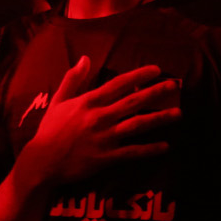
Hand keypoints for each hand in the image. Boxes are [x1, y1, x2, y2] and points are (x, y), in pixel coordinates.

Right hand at [15, 57, 177, 191]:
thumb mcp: (57, 101)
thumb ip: (73, 79)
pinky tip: (165, 146)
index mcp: (87, 102)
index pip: (117, 84)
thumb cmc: (49, 130)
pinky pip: (133, 152)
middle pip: (133, 102)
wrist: (41, 162)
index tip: (155, 69)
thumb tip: (85, 59)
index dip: (138, 75)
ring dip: (159, 118)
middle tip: (174, 85)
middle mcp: (99, 118)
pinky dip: (150, 149)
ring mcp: (105, 138)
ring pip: (137, 125)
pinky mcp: (107, 158)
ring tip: (178, 113)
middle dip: (156, 92)